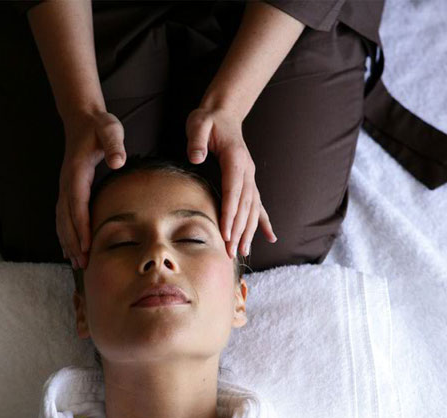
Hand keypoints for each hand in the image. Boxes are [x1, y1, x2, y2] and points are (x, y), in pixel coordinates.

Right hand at [57, 110, 125, 269]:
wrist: (82, 119)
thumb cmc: (99, 126)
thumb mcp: (110, 129)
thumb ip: (114, 143)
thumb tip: (118, 162)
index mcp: (76, 172)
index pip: (77, 204)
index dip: (81, 226)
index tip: (86, 246)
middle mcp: (66, 183)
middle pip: (66, 218)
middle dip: (73, 242)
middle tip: (82, 264)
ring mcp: (64, 188)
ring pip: (62, 220)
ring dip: (67, 242)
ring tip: (76, 263)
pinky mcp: (68, 190)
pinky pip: (63, 217)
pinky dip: (65, 234)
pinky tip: (69, 250)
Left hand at [185, 106, 276, 258]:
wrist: (224, 113)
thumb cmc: (208, 120)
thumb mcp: (198, 123)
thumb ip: (197, 140)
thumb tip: (196, 158)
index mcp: (235, 159)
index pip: (233, 191)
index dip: (230, 213)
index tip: (225, 233)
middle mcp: (247, 171)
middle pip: (244, 206)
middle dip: (238, 230)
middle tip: (231, 252)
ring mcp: (250, 177)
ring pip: (253, 209)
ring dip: (249, 231)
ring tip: (244, 252)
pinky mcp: (249, 181)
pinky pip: (259, 205)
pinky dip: (264, 222)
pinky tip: (270, 238)